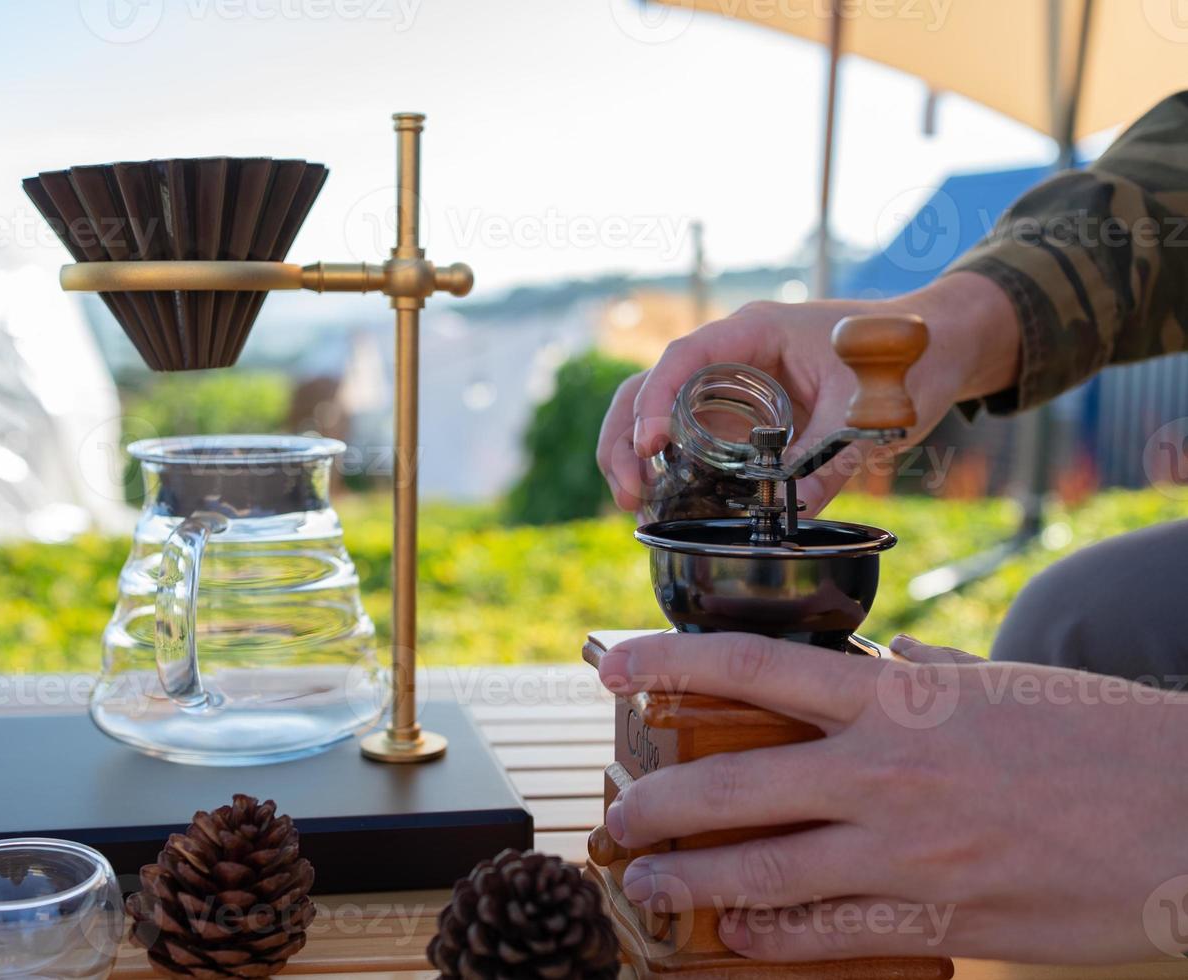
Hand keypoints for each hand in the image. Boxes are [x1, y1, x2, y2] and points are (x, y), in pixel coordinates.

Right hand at [596, 273, 1020, 513]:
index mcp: (755, 331)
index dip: (655, 400)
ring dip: (636, 456)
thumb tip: (788, 517)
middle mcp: (732, 353)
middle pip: (649, 386)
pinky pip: (691, 435)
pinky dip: (669, 467)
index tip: (650, 447)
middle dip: (627, 439)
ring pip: (659, 411)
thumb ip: (827, 460)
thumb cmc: (908, 355)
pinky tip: (668, 505)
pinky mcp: (743, 412)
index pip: (683, 357)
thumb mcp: (870, 412)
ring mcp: (732, 383)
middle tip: (632, 495)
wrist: (941, 344)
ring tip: (639, 507)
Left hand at [597, 632, 1187, 964]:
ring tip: (646, 881)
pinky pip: (827, 933)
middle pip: (731, 782)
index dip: (668, 660)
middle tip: (615, 812)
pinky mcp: (940, 919)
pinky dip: (770, 934)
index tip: (610, 663)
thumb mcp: (1009, 685)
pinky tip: (735, 931)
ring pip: (760, 870)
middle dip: (654, 801)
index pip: (753, 664)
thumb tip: (885, 667)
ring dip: (689, 880)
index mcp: (900, 699)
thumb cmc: (1111, 741)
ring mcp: (907, 851)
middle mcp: (886, 771)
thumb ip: (931, 678)